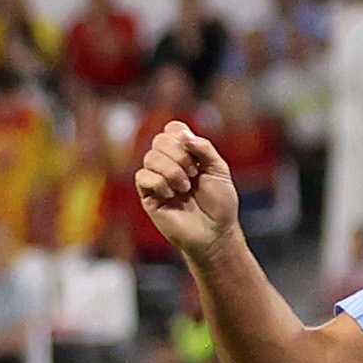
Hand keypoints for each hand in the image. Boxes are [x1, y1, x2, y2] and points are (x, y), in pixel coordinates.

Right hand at [133, 120, 242, 259]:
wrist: (215, 232)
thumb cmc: (219, 204)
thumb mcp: (219, 171)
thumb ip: (204, 149)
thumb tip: (182, 134)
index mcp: (186, 153)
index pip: (172, 129)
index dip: (181, 136)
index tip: (196, 155)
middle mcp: (168, 162)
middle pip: (160, 140)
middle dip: (180, 156)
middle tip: (193, 174)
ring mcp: (157, 177)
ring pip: (151, 157)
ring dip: (173, 172)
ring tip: (185, 188)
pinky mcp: (148, 194)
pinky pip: (143, 176)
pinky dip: (160, 183)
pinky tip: (172, 196)